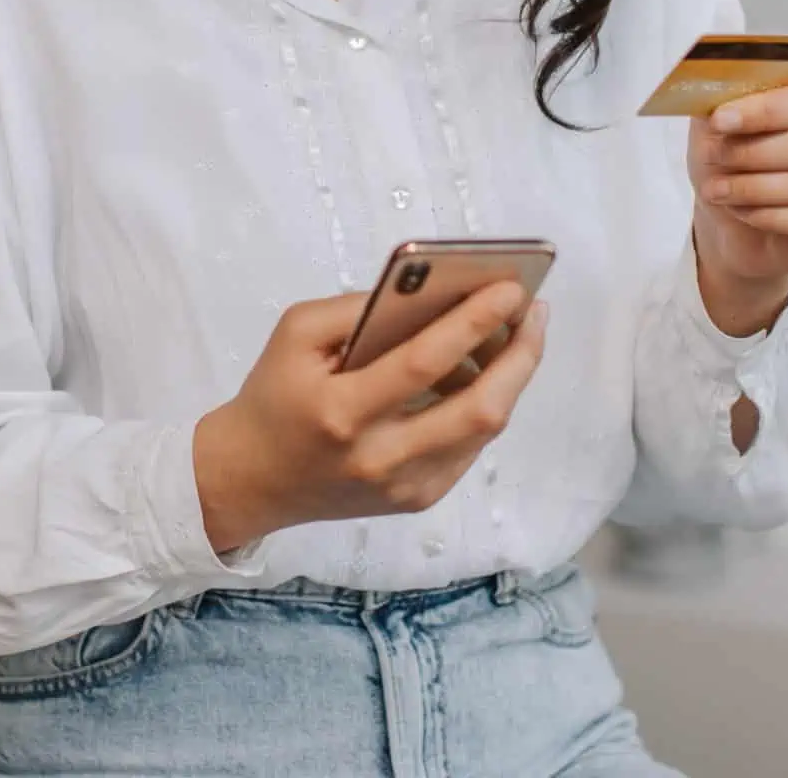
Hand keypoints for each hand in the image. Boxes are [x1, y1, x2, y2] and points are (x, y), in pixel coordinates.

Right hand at [193, 282, 547, 552]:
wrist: (252, 479)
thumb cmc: (275, 393)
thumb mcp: (296, 333)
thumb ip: (356, 308)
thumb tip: (429, 289)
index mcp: (343, 411)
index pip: (424, 363)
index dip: (473, 322)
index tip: (511, 287)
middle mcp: (380, 457)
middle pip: (478, 409)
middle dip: (519, 356)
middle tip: (534, 310)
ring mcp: (405, 486)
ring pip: (484, 430)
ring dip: (510, 376)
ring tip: (516, 332)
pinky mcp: (419, 500)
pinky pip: (471, 445)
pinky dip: (486, 402)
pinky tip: (485, 370)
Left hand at [689, 72, 787, 335]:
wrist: (734, 216)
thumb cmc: (736, 155)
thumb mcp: (721, 118)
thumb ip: (726, 95)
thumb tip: (718, 83)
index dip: (765, 111)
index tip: (720, 120)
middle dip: (755, 153)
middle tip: (713, 157)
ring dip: (756, 188)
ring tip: (717, 189)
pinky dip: (772, 217)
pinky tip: (743, 212)